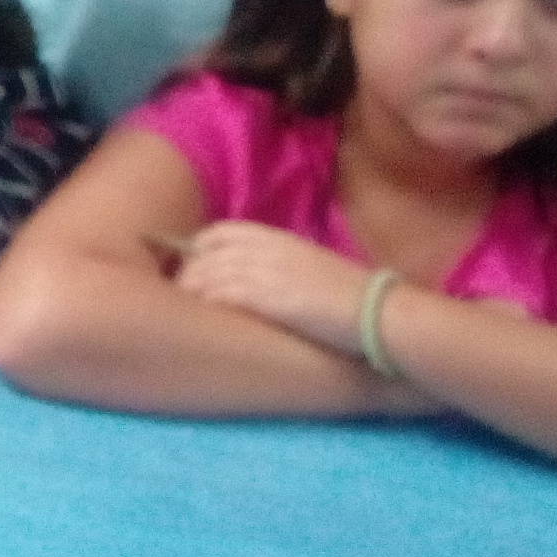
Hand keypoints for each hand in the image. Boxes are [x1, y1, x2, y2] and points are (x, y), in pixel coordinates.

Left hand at [169, 220, 374, 353]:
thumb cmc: (349, 297)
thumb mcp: (308, 267)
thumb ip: (274, 266)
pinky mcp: (264, 295)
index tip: (188, 273)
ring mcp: (262, 269)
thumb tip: (246, 281)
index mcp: (275, 237)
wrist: (378, 313)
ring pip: (202, 274)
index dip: (195, 253)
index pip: (215, 233)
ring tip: (180, 316)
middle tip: (178, 301)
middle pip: (200, 254)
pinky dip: (203, 306)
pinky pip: (216, 294)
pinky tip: (199, 322)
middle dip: (184, 277)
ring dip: (188, 294)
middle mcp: (264, 247)